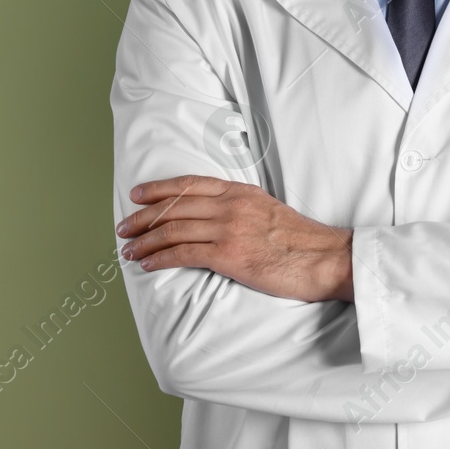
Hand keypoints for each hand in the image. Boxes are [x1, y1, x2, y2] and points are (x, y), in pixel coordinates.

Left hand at [116, 175, 354, 302]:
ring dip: (145, 241)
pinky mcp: (229, 255)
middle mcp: (231, 205)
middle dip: (144, 217)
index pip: (190, 184)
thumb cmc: (301, 242)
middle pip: (175, 206)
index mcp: (241, 192)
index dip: (159, 189)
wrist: (324, 258)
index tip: (138, 195)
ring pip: (173, 229)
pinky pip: (183, 254)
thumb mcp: (270, 210)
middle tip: (124, 228)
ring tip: (128, 250)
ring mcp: (229, 228)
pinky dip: (159, 258)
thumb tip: (218, 218)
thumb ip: (242, 209)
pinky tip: (147, 264)